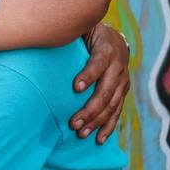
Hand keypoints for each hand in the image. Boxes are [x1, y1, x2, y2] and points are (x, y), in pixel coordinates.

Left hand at [70, 23, 130, 143]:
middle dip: (89, 109)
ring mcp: (122, 82)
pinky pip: (118, 112)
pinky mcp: (123, 92)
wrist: (114, 40)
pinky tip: (98, 139)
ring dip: (96, 121)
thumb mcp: (82, 30)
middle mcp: (118, 67)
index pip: (98, 64)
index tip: (75, 88)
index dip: (88, 75)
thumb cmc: (89, 35)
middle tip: (72, 123)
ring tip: (81, 133)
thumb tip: (47, 35)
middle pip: (105, 91)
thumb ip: (70, 35)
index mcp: (107, 50)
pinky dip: (108, 127)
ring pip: (112, 105)